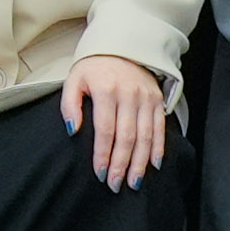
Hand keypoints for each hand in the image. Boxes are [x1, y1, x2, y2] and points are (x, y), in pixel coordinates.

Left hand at [58, 52, 171, 185]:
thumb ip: (70, 104)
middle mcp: (129, 94)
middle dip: (121, 164)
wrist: (122, 46)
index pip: (105, 130)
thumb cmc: (94, 67)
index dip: (103, 154)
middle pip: (127, 137)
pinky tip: (154, 165)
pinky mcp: (157, 100)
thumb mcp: (74, 79)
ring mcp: (146, 98)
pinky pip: (160, 128)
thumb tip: (73, 130)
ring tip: (133, 182)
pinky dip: (158, 148)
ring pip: (145, 136)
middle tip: (116, 185)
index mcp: (106, 90)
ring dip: (140, 162)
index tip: (100, 173)